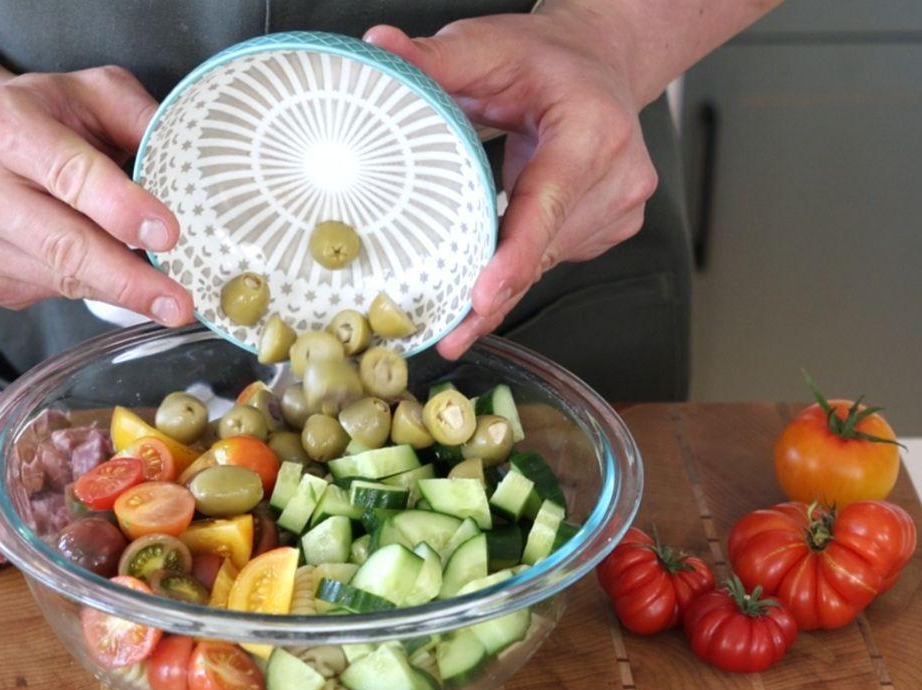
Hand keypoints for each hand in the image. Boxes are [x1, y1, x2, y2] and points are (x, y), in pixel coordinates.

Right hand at [0, 67, 192, 322]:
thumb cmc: (40, 118)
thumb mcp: (91, 93)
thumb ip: (139, 119)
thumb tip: (188, 173)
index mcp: (1, 126)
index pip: (71, 175)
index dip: (123, 210)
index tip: (168, 236)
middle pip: (64, 245)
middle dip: (129, 280)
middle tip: (178, 303)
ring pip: (62, 279)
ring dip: (120, 291)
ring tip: (164, 299)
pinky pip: (52, 293)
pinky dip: (93, 289)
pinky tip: (113, 274)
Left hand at [365, 8, 658, 357]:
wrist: (601, 63)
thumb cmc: (546, 59)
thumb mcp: (487, 46)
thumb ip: (433, 56)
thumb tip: (379, 47)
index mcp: (592, 130)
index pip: (548, 204)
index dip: (514, 256)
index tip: (483, 297)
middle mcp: (619, 174)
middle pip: (544, 248)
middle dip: (491, 288)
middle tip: (447, 332)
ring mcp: (621, 207)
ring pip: (548, 262)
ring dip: (502, 275)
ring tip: (461, 286)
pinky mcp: (613, 227)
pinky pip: (555, 259)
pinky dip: (519, 260)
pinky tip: (498, 249)